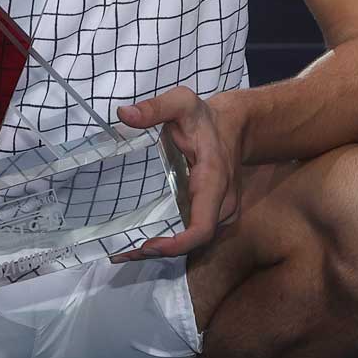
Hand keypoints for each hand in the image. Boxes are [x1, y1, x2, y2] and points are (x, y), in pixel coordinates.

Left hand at [112, 86, 243, 260]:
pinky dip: (171, 242)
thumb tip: (123, 114)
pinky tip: (141, 244)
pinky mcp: (215, 214)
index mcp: (214, 181)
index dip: (177, 244)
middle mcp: (223, 204)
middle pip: (195, 242)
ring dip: (163, 251)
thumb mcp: (181, 103)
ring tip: (124, 253)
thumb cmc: (205, 117)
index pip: (202, 227)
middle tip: (121, 254)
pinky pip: (194, 233)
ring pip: (195, 242)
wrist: (236, 125)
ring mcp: (222, 212)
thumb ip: (155, 108)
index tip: (147, 246)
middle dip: (160, 251)